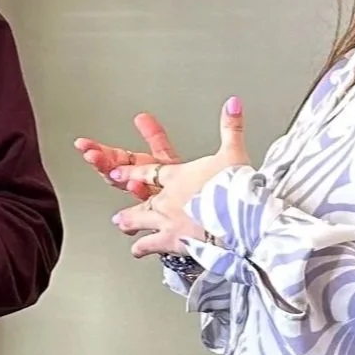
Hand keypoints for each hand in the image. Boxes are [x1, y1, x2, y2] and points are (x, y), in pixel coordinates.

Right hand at [74, 113, 178, 199]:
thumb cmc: (175, 184)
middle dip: (101, 163)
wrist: (191, 203)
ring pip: (126, 186)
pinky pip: (145, 199)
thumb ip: (154, 137)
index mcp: (135, 170)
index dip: (96, 150)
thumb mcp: (163, 156)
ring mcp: (145, 195)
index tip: (82, 144)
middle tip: (91, 155)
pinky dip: (139, 191)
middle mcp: (136, 183)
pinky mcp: (156, 204)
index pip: (111, 157)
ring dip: (117, 177)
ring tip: (111, 168)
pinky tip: (134, 183)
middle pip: (113, 172)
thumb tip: (142, 116)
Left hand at [112, 97, 249, 257]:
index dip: (132, 172)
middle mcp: (167, 199)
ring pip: (138, 222)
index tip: (117, 172)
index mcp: (179, 176)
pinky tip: (138, 251)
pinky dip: (143, 248)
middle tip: (119, 205)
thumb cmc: (235, 188)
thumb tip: (233, 103)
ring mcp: (166, 221)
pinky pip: (150, 246)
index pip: (149, 171)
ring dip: (130, 224)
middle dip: (129, 201)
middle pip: (140, 199)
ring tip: (123, 226)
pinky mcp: (172, 241)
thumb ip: (231, 128)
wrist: (237, 219)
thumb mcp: (234, 154)